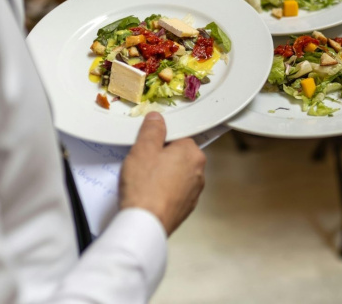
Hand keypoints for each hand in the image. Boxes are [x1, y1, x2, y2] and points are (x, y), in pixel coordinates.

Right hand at [119, 113, 206, 234]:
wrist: (146, 224)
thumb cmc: (145, 187)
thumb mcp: (143, 149)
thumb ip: (152, 130)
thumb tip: (157, 118)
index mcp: (192, 153)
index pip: (178, 137)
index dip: (159, 140)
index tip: (147, 146)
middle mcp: (198, 171)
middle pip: (177, 155)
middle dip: (161, 157)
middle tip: (142, 163)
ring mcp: (194, 191)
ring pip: (176, 174)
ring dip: (162, 174)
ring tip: (144, 181)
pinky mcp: (186, 207)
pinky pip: (173, 191)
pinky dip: (163, 191)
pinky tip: (149, 194)